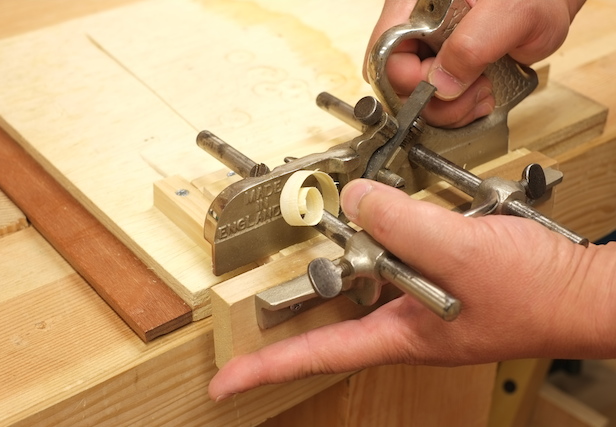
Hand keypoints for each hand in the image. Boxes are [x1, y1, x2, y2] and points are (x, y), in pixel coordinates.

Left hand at [209, 179, 614, 400]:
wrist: (582, 288)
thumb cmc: (537, 293)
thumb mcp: (459, 253)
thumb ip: (402, 225)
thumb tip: (356, 199)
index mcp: (401, 334)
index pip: (318, 354)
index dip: (266, 368)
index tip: (226, 382)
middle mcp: (404, 320)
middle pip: (335, 308)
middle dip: (301, 288)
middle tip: (258, 282)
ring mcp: (421, 299)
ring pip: (366, 271)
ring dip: (350, 245)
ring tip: (338, 219)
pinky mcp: (438, 273)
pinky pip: (396, 250)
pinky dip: (385, 228)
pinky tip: (382, 207)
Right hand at [365, 0, 584, 126]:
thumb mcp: (511, 14)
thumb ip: (471, 46)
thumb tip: (440, 85)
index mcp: (415, 4)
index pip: (385, 56)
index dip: (411, 81)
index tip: (445, 88)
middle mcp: (414, 25)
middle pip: (396, 81)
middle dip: (433, 101)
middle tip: (470, 93)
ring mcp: (426, 47)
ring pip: (415, 95)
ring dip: (448, 108)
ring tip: (481, 91)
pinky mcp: (442, 63)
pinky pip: (435, 97)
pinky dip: (456, 107)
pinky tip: (479, 95)